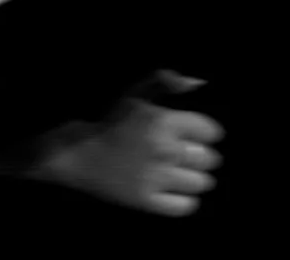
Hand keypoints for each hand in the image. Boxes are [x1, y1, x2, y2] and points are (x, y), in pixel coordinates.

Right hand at [32, 70, 222, 216]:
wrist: (78, 152)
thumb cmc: (111, 121)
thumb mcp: (137, 94)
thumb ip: (166, 82)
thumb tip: (198, 82)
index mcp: (163, 121)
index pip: (211, 132)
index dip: (208, 133)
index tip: (201, 135)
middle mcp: (163, 150)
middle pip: (210, 159)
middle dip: (204, 156)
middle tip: (192, 155)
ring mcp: (155, 178)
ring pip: (201, 183)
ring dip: (197, 178)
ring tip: (185, 173)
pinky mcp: (147, 201)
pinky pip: (185, 206)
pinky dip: (187, 200)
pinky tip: (178, 191)